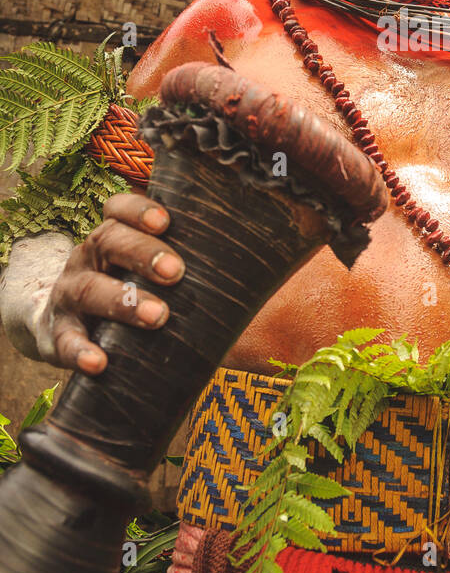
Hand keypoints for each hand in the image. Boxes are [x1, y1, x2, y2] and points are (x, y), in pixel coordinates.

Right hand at [45, 195, 185, 374]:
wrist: (64, 330)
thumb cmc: (129, 294)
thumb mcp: (148, 274)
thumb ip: (192, 264)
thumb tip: (271, 262)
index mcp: (113, 238)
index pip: (119, 209)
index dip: (139, 209)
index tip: (167, 221)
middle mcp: (88, 258)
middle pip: (108, 241)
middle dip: (142, 252)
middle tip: (176, 272)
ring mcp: (69, 295)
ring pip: (88, 288)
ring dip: (123, 301)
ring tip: (158, 316)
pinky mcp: (56, 335)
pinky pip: (65, 342)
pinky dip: (80, 352)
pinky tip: (99, 363)